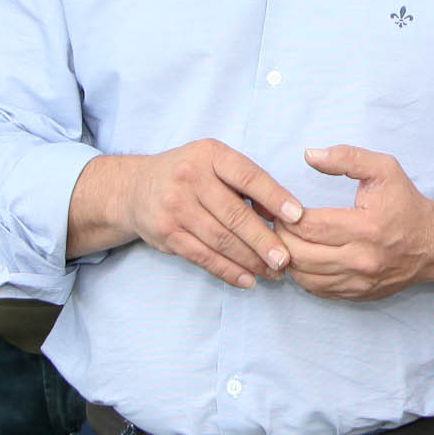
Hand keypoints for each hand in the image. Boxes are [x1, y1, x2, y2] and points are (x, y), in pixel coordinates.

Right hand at [88, 138, 304, 289]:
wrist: (135, 188)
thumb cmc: (189, 174)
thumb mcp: (215, 163)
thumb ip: (247, 184)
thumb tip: (284, 214)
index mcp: (209, 155)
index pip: (247, 176)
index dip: (274, 197)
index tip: (298, 216)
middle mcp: (190, 178)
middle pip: (234, 215)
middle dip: (264, 240)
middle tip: (287, 259)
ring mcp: (175, 207)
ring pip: (220, 240)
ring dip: (250, 261)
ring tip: (274, 272)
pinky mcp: (167, 233)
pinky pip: (203, 257)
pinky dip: (228, 271)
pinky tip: (248, 280)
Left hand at [279, 146, 433, 301]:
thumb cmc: (405, 203)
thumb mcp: (383, 169)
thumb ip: (346, 158)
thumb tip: (309, 155)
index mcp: (366, 227)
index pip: (309, 227)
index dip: (287, 218)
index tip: (282, 209)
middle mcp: (362, 259)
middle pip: (301, 255)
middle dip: (281, 238)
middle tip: (277, 225)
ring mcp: (360, 281)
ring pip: (305, 277)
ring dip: (288, 259)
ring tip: (286, 241)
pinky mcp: (358, 295)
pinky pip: (318, 290)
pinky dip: (303, 275)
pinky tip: (302, 258)